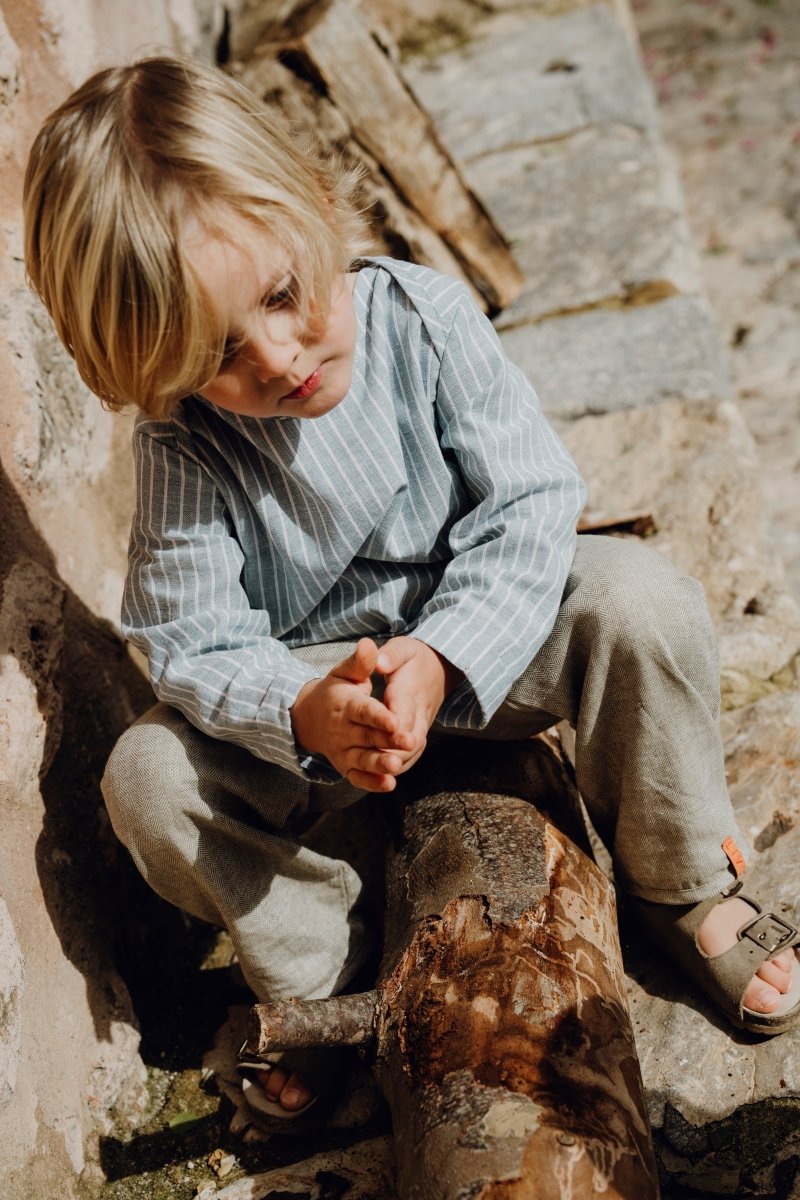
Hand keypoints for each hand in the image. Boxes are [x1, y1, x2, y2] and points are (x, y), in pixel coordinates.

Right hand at [290, 638, 415, 791]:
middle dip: (387, 740)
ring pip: (362, 759)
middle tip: (409, 742)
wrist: (308, 718)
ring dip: (379, 764)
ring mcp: (342, 750)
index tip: (395, 719)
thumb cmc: (335, 691)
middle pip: (366, 736)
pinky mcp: (345, 767)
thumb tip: (369, 645)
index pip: (363, 710)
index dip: (378, 716)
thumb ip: (360, 662)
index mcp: (344, 704)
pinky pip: (357, 777)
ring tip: (397, 766)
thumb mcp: (345, 673)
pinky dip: (371, 783)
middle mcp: (341, 730)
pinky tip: (388, 785)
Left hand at [374, 637, 461, 774]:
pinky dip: (403, 763)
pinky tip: (386, 774)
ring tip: (382, 772)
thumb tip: (379, 662)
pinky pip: (414, 753)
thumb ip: (391, 655)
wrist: (441, 667)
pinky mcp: (420, 733)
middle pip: (411, 734)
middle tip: (382, 762)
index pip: (404, 708)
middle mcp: (419, 710)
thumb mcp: (403, 648)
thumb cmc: (415, 658)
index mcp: (411, 688)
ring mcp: (422, 724)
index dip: (395, 721)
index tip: (386, 730)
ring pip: (414, 748)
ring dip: (399, 760)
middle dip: (397, 748)